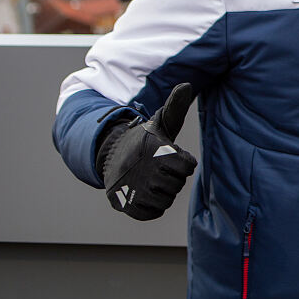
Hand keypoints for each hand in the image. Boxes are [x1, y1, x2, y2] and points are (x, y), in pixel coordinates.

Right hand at [98, 84, 197, 220]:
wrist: (111, 157)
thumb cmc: (145, 142)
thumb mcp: (160, 123)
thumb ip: (175, 107)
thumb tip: (186, 85)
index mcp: (155, 151)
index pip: (187, 166)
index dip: (180, 161)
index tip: (167, 154)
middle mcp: (145, 171)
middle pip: (177, 184)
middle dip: (170, 177)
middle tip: (155, 167)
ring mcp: (134, 191)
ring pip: (166, 200)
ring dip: (161, 192)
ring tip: (148, 179)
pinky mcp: (127, 207)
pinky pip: (152, 213)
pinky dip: (150, 207)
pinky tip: (143, 193)